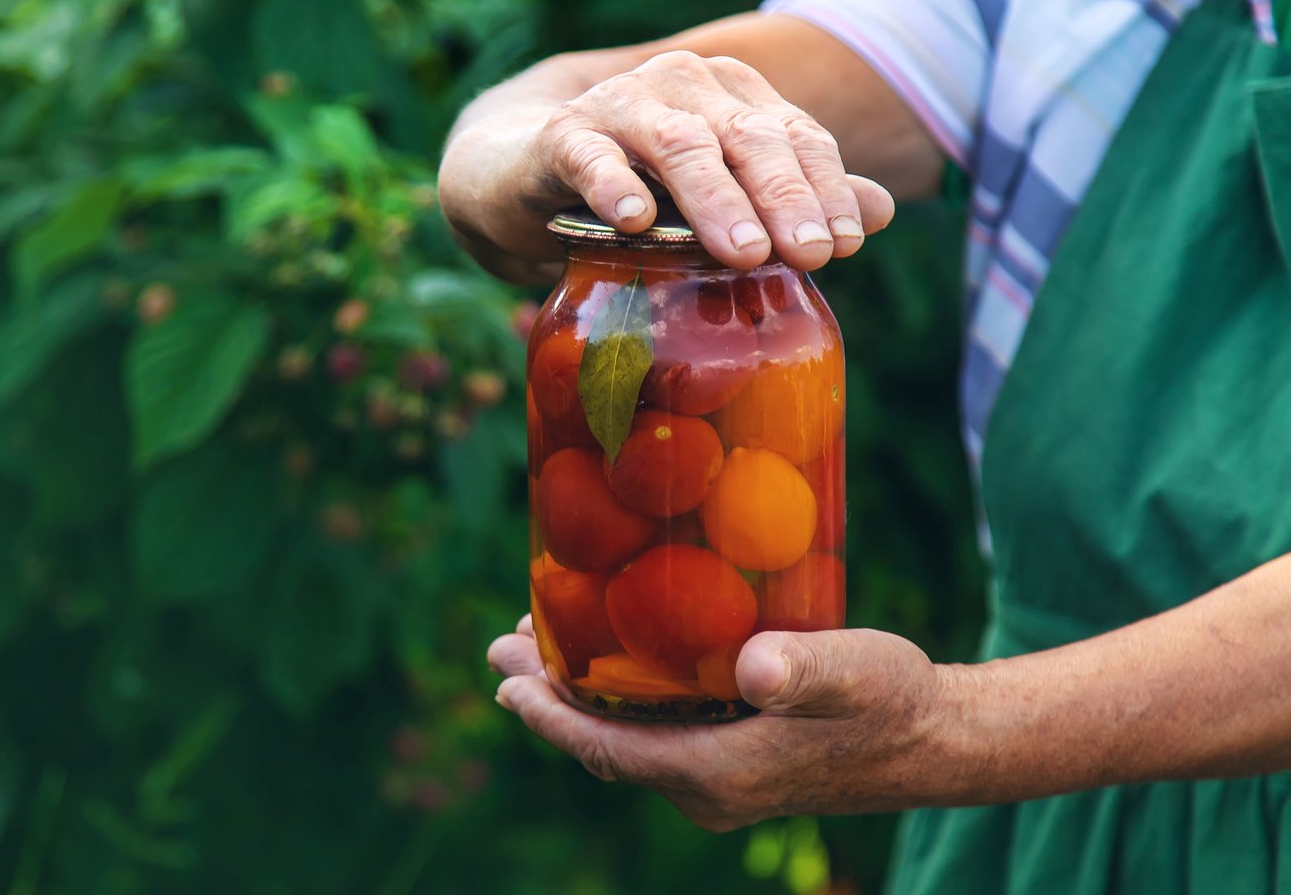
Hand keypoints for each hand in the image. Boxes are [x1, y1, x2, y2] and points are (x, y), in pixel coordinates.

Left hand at [488, 615, 952, 829]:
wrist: (933, 740)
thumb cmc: (891, 700)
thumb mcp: (853, 672)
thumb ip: (802, 669)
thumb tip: (753, 667)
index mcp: (714, 773)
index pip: (605, 748)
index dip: (548, 714)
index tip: (504, 679)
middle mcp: (704, 790)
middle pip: (602, 744)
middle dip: (549, 697)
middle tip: (504, 646)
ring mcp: (716, 782)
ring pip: (625, 740)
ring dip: (582, 696)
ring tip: (543, 647)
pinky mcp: (732, 765)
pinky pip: (653, 736)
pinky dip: (620, 700)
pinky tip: (618, 661)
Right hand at [527, 51, 894, 270]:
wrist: (524, 175)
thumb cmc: (637, 190)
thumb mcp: (719, 198)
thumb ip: (792, 198)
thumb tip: (880, 213)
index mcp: (733, 97)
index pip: (794, 136)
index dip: (824, 188)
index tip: (842, 245)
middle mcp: (683, 87)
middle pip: (747, 137)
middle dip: (783, 197)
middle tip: (808, 255)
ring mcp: (621, 105)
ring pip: (679, 144)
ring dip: (713, 198)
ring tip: (741, 252)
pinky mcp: (562, 136)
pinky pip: (590, 155)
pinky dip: (611, 183)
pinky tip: (631, 220)